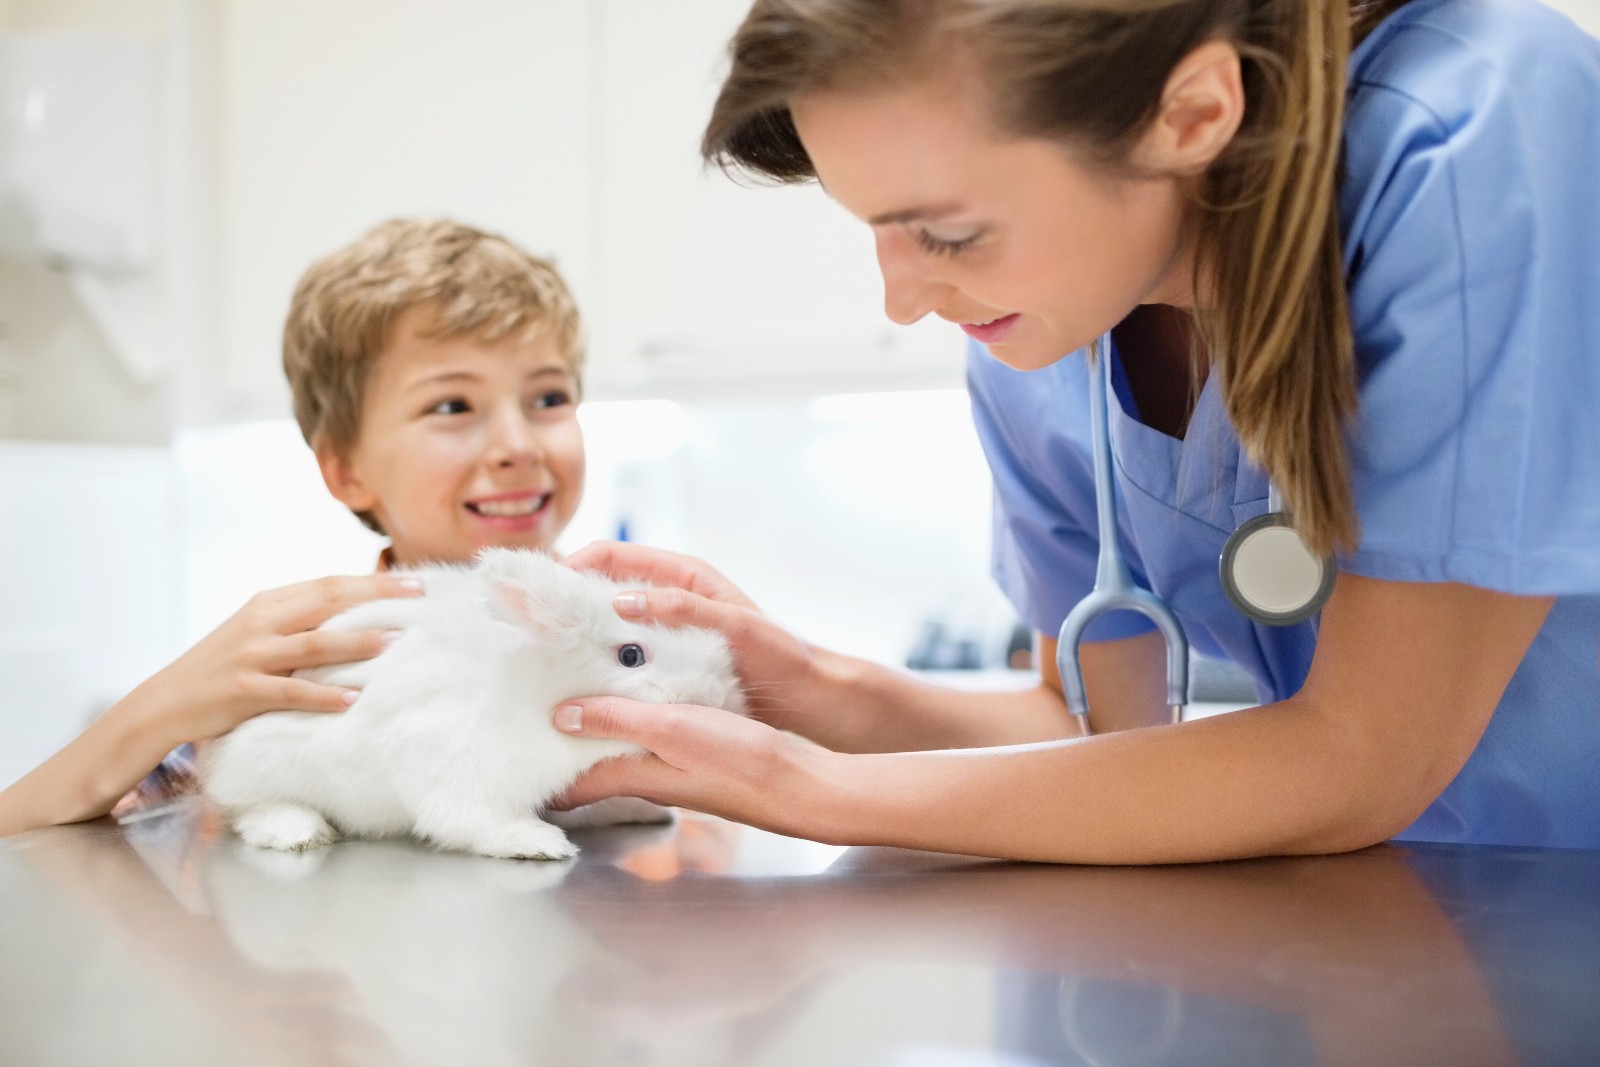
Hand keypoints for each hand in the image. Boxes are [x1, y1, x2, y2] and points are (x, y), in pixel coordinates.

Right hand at [135, 574, 422, 742]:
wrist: (164, 701)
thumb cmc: (222, 667)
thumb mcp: (258, 632)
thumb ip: (299, 621)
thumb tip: (357, 614)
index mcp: (269, 604)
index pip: (329, 584)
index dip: (373, 581)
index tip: (414, 581)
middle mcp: (262, 622)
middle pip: (328, 601)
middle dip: (376, 597)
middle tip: (418, 597)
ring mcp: (251, 656)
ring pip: (313, 643)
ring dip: (355, 642)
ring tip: (393, 641)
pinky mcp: (243, 691)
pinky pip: (290, 691)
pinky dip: (322, 694)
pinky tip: (352, 698)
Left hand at [550, 696, 839, 842]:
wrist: (804, 787)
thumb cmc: (742, 761)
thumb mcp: (674, 729)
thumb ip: (619, 720)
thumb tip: (561, 715)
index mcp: (636, 776)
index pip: (571, 787)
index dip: (540, 775)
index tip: (511, 754)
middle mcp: (650, 778)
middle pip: (592, 766)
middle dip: (563, 744)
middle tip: (534, 710)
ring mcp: (675, 770)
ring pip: (621, 751)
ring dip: (598, 729)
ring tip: (577, 693)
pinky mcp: (699, 757)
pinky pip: (651, 740)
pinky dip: (633, 721)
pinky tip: (641, 698)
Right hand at [563, 542, 820, 728]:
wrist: (806, 694)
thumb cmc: (779, 653)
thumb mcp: (735, 625)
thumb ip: (683, 608)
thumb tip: (621, 601)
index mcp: (682, 575)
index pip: (611, 555)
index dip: (572, 564)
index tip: (540, 587)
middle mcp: (668, 598)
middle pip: (600, 587)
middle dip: (562, 600)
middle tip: (524, 622)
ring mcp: (666, 629)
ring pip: (607, 623)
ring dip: (576, 634)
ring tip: (541, 654)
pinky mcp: (669, 659)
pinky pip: (624, 653)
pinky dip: (599, 661)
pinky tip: (581, 684)